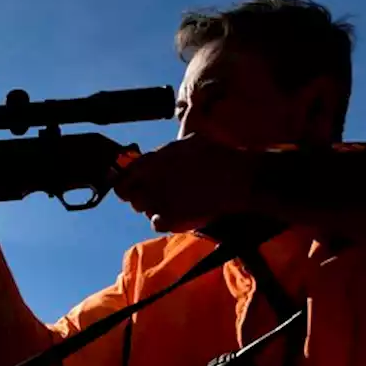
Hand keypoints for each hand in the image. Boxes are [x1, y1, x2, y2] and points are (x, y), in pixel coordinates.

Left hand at [113, 133, 259, 232]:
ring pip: (142, 208)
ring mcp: (160, 200)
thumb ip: (166, 152)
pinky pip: (156, 222)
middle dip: (139, 194)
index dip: (127, 179)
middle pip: (129, 194)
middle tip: (156, 192)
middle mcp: (152, 180)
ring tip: (174, 201)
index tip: (131, 182)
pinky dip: (163, 219)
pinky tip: (177, 213)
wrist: (239, 179)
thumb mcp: (190, 142)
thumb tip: (148, 158)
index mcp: (155, 160)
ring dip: (153, 205)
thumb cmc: (219, 156)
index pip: (126, 174)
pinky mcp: (171, 218)